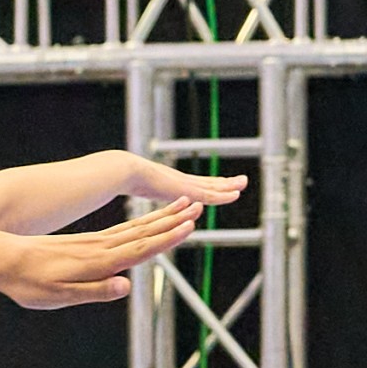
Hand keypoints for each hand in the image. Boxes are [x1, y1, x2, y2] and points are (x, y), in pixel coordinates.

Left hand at [0, 199, 202, 309]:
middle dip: (173, 222)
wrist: (1, 258)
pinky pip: (121, 231)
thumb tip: (125, 287)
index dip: (166, 239)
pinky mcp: (86, 243)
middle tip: (199, 207)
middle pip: (144, 234)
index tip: (190, 226)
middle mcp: (99, 249)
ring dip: (162, 218)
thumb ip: (93, 291)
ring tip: (185, 204)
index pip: (139, 249)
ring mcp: (93, 244)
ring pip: (136, 229)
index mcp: (96, 263)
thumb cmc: (27, 283)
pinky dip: (141, 224)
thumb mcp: (58, 296)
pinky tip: (152, 221)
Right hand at [117, 156, 244, 209]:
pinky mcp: (184, 189)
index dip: (207, 184)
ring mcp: (183, 184)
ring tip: (243, 182)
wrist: (125, 171)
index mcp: (169, 182)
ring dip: (229, 185)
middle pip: (207, 181)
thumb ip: (136, 189)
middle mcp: (180, 180)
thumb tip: (126, 193)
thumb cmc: (123, 179)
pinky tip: (235, 194)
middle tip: (239, 180)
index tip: (218, 183)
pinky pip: (208, 195)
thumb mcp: (134, 187)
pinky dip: (222, 195)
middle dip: (224, 181)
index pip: (193, 184)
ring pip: (212, 186)